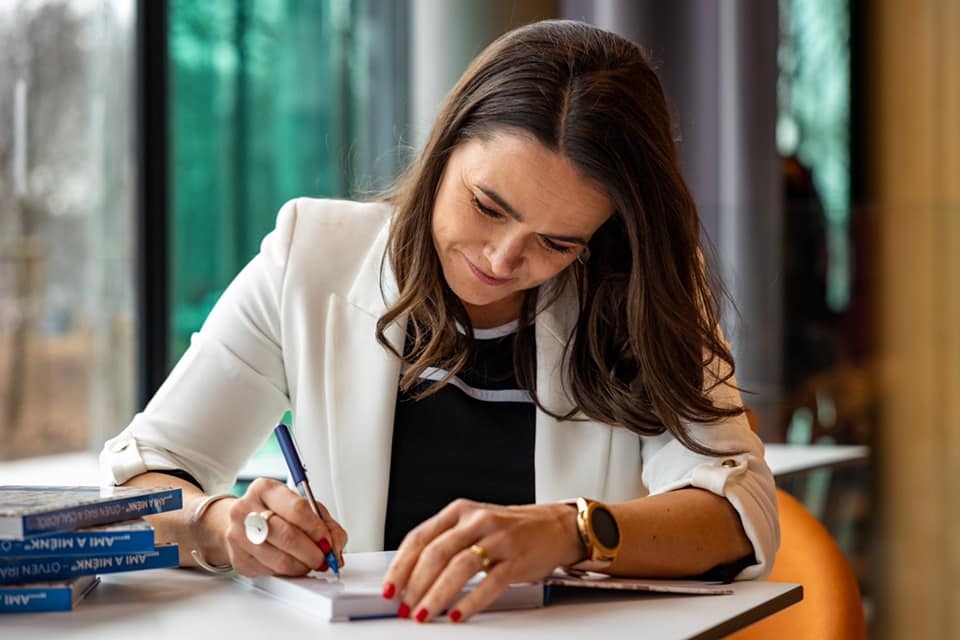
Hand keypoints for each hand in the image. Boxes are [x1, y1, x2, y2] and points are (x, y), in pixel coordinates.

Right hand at [201, 477, 347, 576]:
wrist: (239, 521)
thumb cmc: (274, 512)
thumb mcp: (302, 506)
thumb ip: (324, 523)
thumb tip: (336, 546)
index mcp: (265, 489)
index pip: (297, 509)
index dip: (317, 530)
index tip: (328, 542)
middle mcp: (247, 509)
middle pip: (287, 535)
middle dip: (312, 552)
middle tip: (324, 559)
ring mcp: (238, 535)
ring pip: (279, 558)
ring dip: (302, 566)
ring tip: (310, 563)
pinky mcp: (238, 559)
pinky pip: (270, 571)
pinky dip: (288, 573)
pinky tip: (293, 565)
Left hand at [381, 499, 582, 622]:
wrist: (555, 526)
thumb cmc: (511, 529)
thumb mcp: (473, 525)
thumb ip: (445, 542)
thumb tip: (411, 576)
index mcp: (459, 511)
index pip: (420, 537)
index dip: (401, 565)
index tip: (390, 587)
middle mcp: (476, 521)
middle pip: (436, 553)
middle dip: (415, 584)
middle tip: (406, 606)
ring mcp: (498, 539)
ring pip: (458, 567)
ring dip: (437, 594)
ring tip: (425, 613)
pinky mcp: (517, 558)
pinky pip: (489, 583)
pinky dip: (470, 601)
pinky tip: (458, 614)